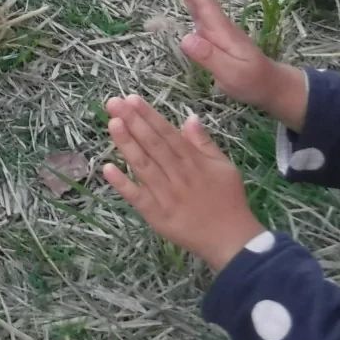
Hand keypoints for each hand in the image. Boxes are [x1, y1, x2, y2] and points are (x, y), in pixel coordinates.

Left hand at [103, 95, 265, 272]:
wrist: (232, 240)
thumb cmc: (228, 200)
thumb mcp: (224, 167)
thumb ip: (204, 143)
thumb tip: (190, 117)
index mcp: (194, 162)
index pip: (167, 134)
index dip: (149, 116)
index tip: (131, 99)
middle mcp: (177, 174)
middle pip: (152, 145)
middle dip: (132, 122)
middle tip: (113, 103)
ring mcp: (165, 194)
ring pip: (142, 165)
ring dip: (126, 144)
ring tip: (112, 124)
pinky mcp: (156, 214)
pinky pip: (136, 197)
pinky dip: (122, 183)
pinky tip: (107, 168)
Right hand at [165, 0, 307, 128]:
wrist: (271, 86)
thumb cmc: (253, 82)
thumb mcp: (232, 75)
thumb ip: (210, 57)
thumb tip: (185, 37)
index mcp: (222, 31)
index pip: (204, 4)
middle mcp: (218, 26)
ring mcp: (216, 30)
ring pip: (198, 2)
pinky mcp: (213, 36)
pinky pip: (198, 12)